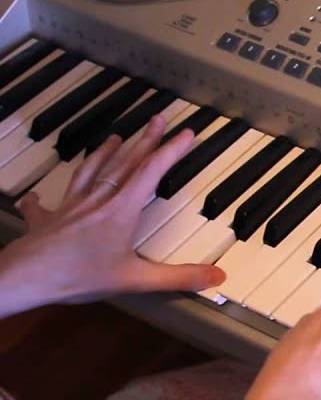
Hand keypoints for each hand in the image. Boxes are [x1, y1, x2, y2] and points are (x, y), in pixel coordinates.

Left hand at [0, 114, 224, 317]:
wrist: (24, 278)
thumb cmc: (78, 276)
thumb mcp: (135, 280)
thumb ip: (178, 277)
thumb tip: (216, 276)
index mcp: (121, 210)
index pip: (152, 171)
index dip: (171, 150)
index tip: (186, 132)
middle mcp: (97, 200)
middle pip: (125, 163)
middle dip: (145, 140)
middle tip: (158, 119)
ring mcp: (70, 207)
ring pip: (90, 173)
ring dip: (104, 154)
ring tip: (114, 138)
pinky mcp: (47, 220)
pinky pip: (45, 205)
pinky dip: (42, 198)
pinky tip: (37, 196)